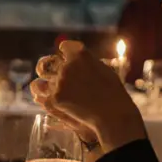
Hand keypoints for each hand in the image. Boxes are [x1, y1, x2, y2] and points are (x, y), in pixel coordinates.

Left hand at [31, 40, 145, 151]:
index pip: (64, 47)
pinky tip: (67, 104)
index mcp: (80, 55)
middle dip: (61, 72)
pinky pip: (48, 96)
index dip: (66, 53)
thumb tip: (77, 58)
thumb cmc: (113, 92)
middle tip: (71, 82)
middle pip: (55, 64)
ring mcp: (60, 81)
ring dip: (56, 86)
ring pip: (49, 80)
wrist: (112, 113)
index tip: (67, 59)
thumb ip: (87, 61)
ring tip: (72, 96)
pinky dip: (55, 100)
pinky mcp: (55, 97)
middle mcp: (67, 65)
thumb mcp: (103, 68)